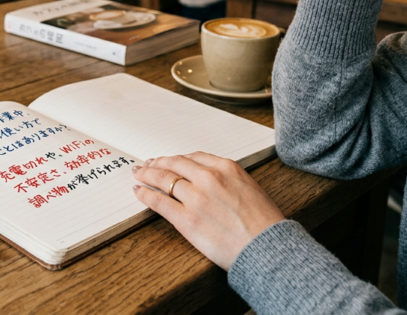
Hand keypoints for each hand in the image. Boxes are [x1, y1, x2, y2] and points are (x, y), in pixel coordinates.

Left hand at [132, 152, 284, 270]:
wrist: (267, 248)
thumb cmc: (264, 223)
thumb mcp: (250, 189)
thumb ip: (228, 180)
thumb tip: (210, 180)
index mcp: (226, 168)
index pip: (193, 158)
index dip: (177, 159)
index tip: (169, 160)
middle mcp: (209, 178)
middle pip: (175, 165)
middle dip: (158, 163)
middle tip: (147, 164)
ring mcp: (196, 198)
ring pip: (163, 180)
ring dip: (147, 175)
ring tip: (139, 175)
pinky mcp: (186, 219)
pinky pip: (159, 202)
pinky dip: (146, 195)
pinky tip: (139, 192)